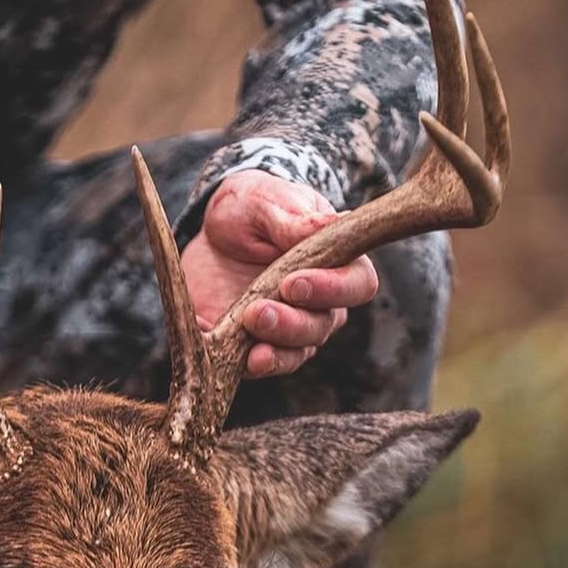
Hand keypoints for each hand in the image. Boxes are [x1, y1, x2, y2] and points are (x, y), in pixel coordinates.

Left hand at [180, 170, 377, 378]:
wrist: (210, 232)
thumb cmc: (251, 208)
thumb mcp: (266, 202)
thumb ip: (296, 220)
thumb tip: (334, 223)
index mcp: (338, 263)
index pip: (356, 285)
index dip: (332, 290)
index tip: (294, 283)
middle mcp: (322, 304)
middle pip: (322, 326)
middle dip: (291, 324)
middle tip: (257, 311)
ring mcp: (290, 329)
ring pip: (294, 353)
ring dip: (272, 351)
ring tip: (243, 332)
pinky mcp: (256, 346)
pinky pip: (256, 365)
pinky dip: (238, 363)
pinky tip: (219, 353)